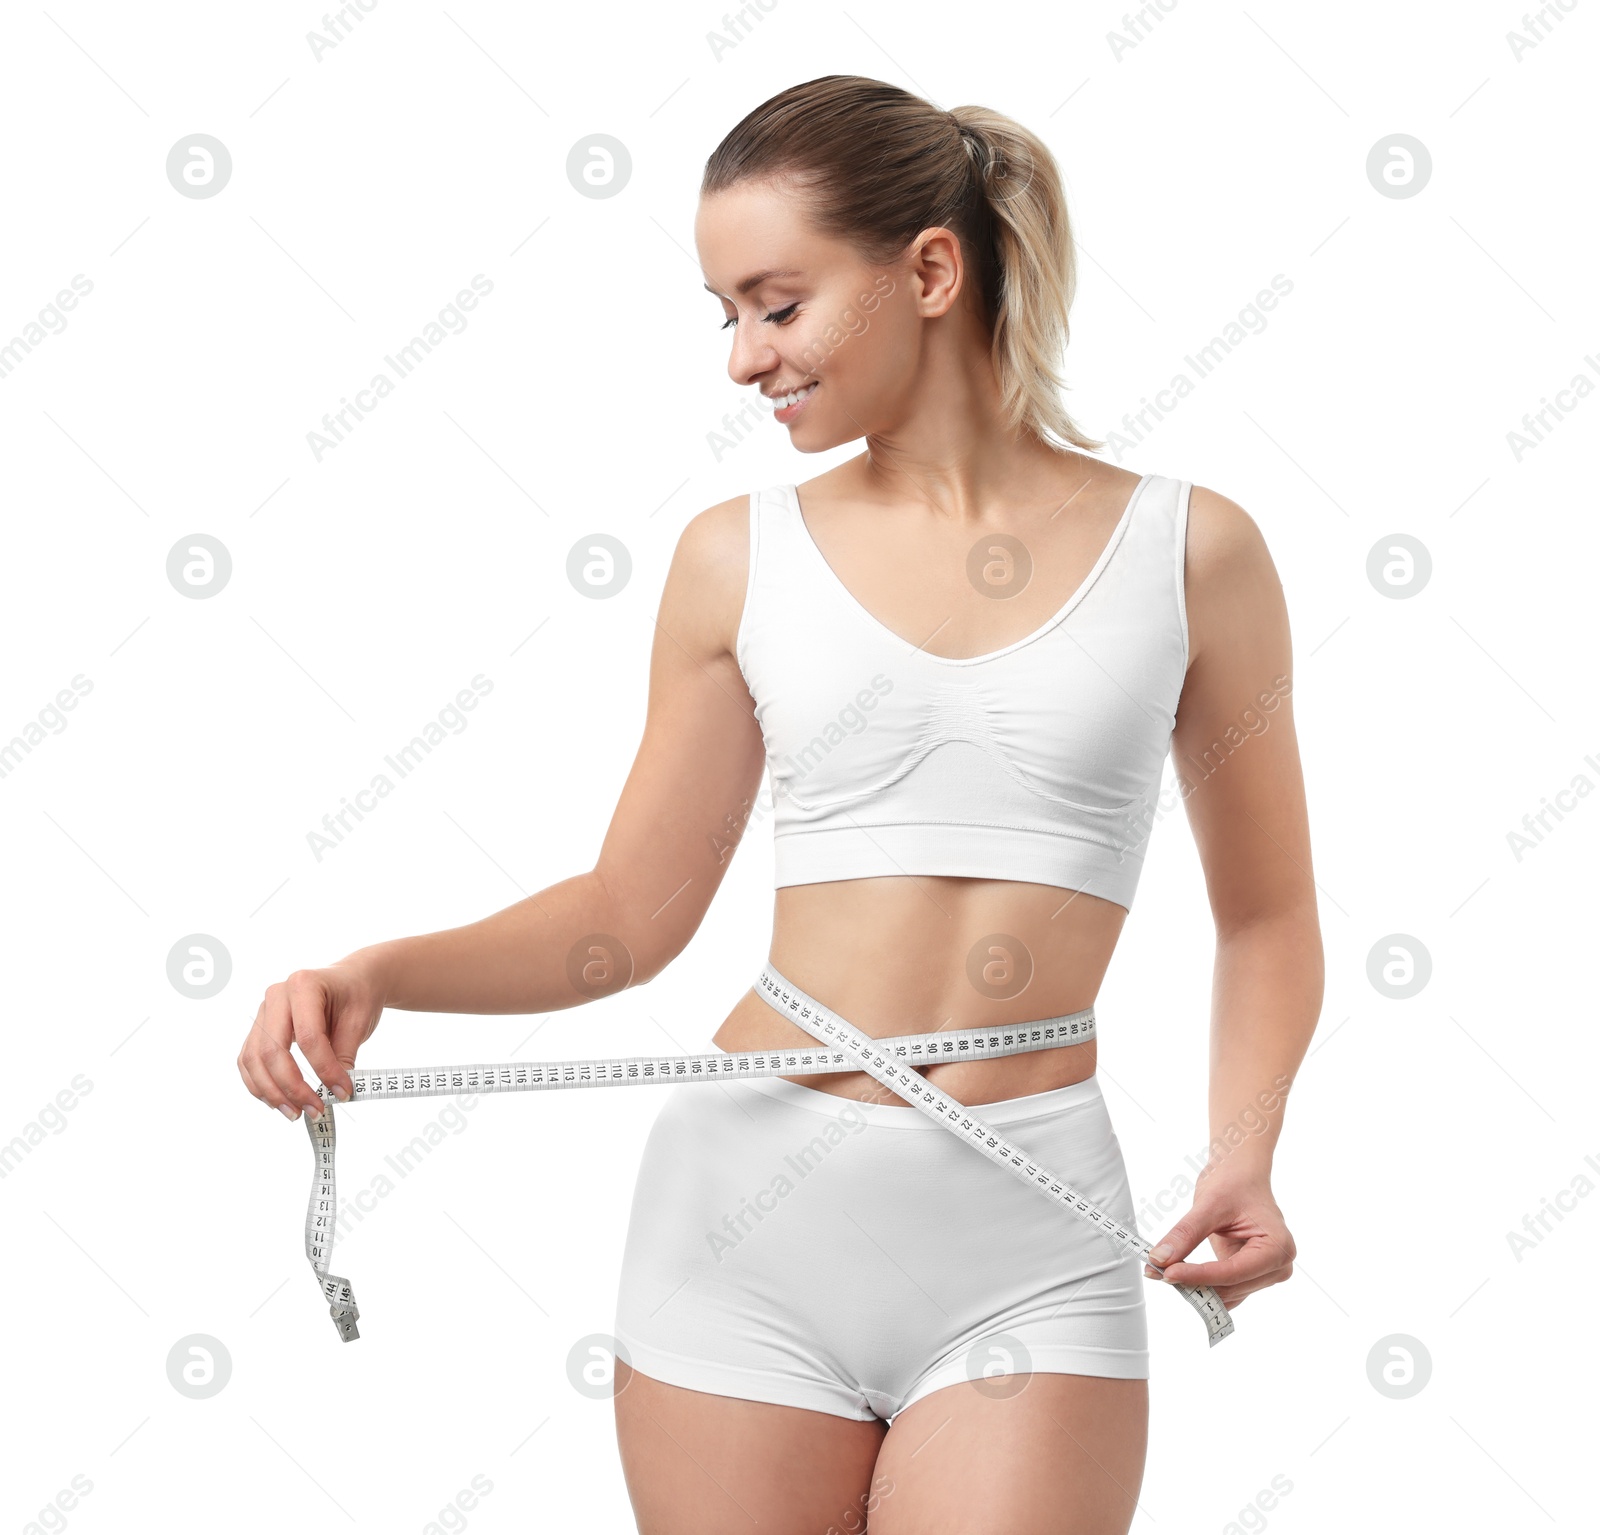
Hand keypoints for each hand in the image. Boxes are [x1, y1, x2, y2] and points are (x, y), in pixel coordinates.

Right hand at [236, 958, 385, 1121]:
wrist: (352, 980)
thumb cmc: (356, 997)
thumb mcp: (360, 1022)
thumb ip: (344, 1055)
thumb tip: (333, 1093)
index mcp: (304, 985)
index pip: (308, 1037)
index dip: (325, 1069)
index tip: (343, 1092)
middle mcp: (276, 996)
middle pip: (273, 1050)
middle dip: (292, 1087)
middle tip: (315, 1110)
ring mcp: (263, 1012)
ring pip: (254, 1059)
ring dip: (271, 1092)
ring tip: (295, 1113)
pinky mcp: (258, 1028)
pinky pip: (248, 1060)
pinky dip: (259, 1084)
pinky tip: (277, 1101)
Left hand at [1142, 1170, 1294, 1309]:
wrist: (1242, 1173)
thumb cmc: (1233, 1182)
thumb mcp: (1207, 1204)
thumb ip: (1185, 1234)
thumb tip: (1159, 1260)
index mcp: (1277, 1247)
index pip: (1233, 1273)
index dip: (1198, 1276)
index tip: (1167, 1274)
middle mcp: (1278, 1266)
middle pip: (1230, 1287)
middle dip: (1194, 1282)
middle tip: (1157, 1272)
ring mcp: (1266, 1273)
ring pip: (1226, 1294)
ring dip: (1196, 1287)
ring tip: (1165, 1270)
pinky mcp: (1250, 1275)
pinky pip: (1225, 1290)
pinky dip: (1202, 1285)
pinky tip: (1180, 1272)